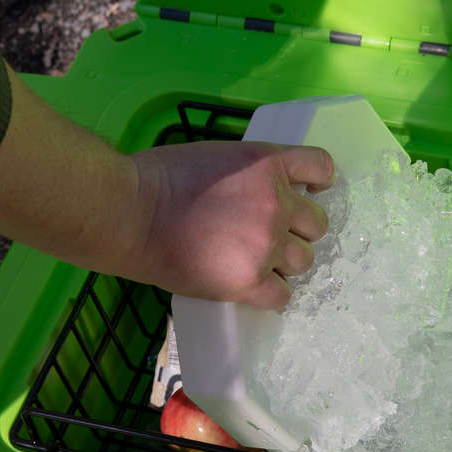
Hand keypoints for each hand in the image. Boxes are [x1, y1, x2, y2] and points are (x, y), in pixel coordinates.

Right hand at [128, 141, 334, 308]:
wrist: (129, 212)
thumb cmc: (157, 178)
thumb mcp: (216, 156)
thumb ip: (249, 174)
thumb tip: (260, 193)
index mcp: (268, 163)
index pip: (322, 167)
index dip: (318, 183)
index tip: (309, 192)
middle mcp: (277, 202)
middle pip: (317, 223)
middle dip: (297, 229)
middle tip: (267, 234)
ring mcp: (266, 243)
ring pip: (304, 260)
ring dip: (285, 262)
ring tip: (255, 261)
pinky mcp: (250, 280)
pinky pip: (282, 295)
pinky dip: (270, 293)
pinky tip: (252, 286)